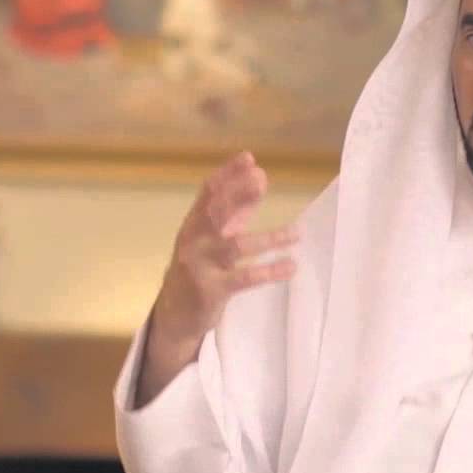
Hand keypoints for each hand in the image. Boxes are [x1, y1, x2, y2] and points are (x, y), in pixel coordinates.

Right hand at [135, 152, 297, 404]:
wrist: (175, 313)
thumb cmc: (200, 267)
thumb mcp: (214, 236)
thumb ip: (237, 210)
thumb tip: (259, 177)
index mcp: (193, 224)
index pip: (208, 192)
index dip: (227, 174)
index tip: (248, 158)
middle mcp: (193, 241)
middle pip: (215, 213)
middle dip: (237, 195)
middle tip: (261, 180)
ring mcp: (200, 265)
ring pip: (235, 246)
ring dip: (268, 238)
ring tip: (296, 233)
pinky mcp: (211, 290)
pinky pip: (244, 278)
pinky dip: (270, 271)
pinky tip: (291, 266)